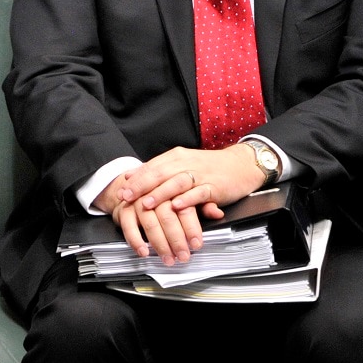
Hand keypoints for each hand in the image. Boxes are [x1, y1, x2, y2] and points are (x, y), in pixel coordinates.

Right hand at [112, 192, 202, 265]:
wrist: (133, 186)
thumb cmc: (163, 194)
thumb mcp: (185, 195)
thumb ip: (202, 204)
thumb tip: (218, 213)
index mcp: (172, 189)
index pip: (184, 208)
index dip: (191, 227)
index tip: (197, 244)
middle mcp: (154, 194)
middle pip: (167, 216)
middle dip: (176, 239)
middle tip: (184, 256)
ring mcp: (138, 202)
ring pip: (149, 223)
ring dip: (159, 244)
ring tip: (168, 259)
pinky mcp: (124, 209)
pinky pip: (128, 226)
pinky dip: (135, 240)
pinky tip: (143, 252)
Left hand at [119, 145, 264, 219]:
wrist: (241, 164)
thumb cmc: (209, 167)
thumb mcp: (181, 164)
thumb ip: (157, 170)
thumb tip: (130, 175)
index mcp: (176, 157)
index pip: (151, 167)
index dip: (135, 179)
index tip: (121, 191)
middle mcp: (186, 163)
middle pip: (160, 173)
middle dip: (141, 187)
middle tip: (128, 198)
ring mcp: (201, 174)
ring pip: (177, 182)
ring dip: (161, 193)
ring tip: (147, 204)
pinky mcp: (215, 186)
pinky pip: (199, 192)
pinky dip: (187, 199)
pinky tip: (177, 206)